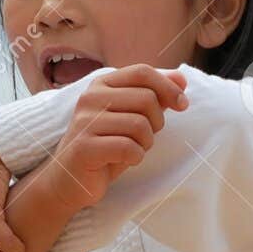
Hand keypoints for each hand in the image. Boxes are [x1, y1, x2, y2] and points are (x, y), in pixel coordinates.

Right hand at [40, 64, 187, 210]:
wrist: (70, 179)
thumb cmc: (105, 146)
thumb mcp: (130, 116)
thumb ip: (153, 95)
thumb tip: (181, 79)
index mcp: (101, 84)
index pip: (142, 72)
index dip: (168, 86)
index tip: (183, 105)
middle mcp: (90, 98)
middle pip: (146, 98)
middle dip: (157, 122)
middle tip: (145, 137)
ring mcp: (85, 122)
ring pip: (140, 125)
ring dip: (146, 143)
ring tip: (133, 149)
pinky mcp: (84, 147)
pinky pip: (128, 148)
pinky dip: (135, 157)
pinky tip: (124, 160)